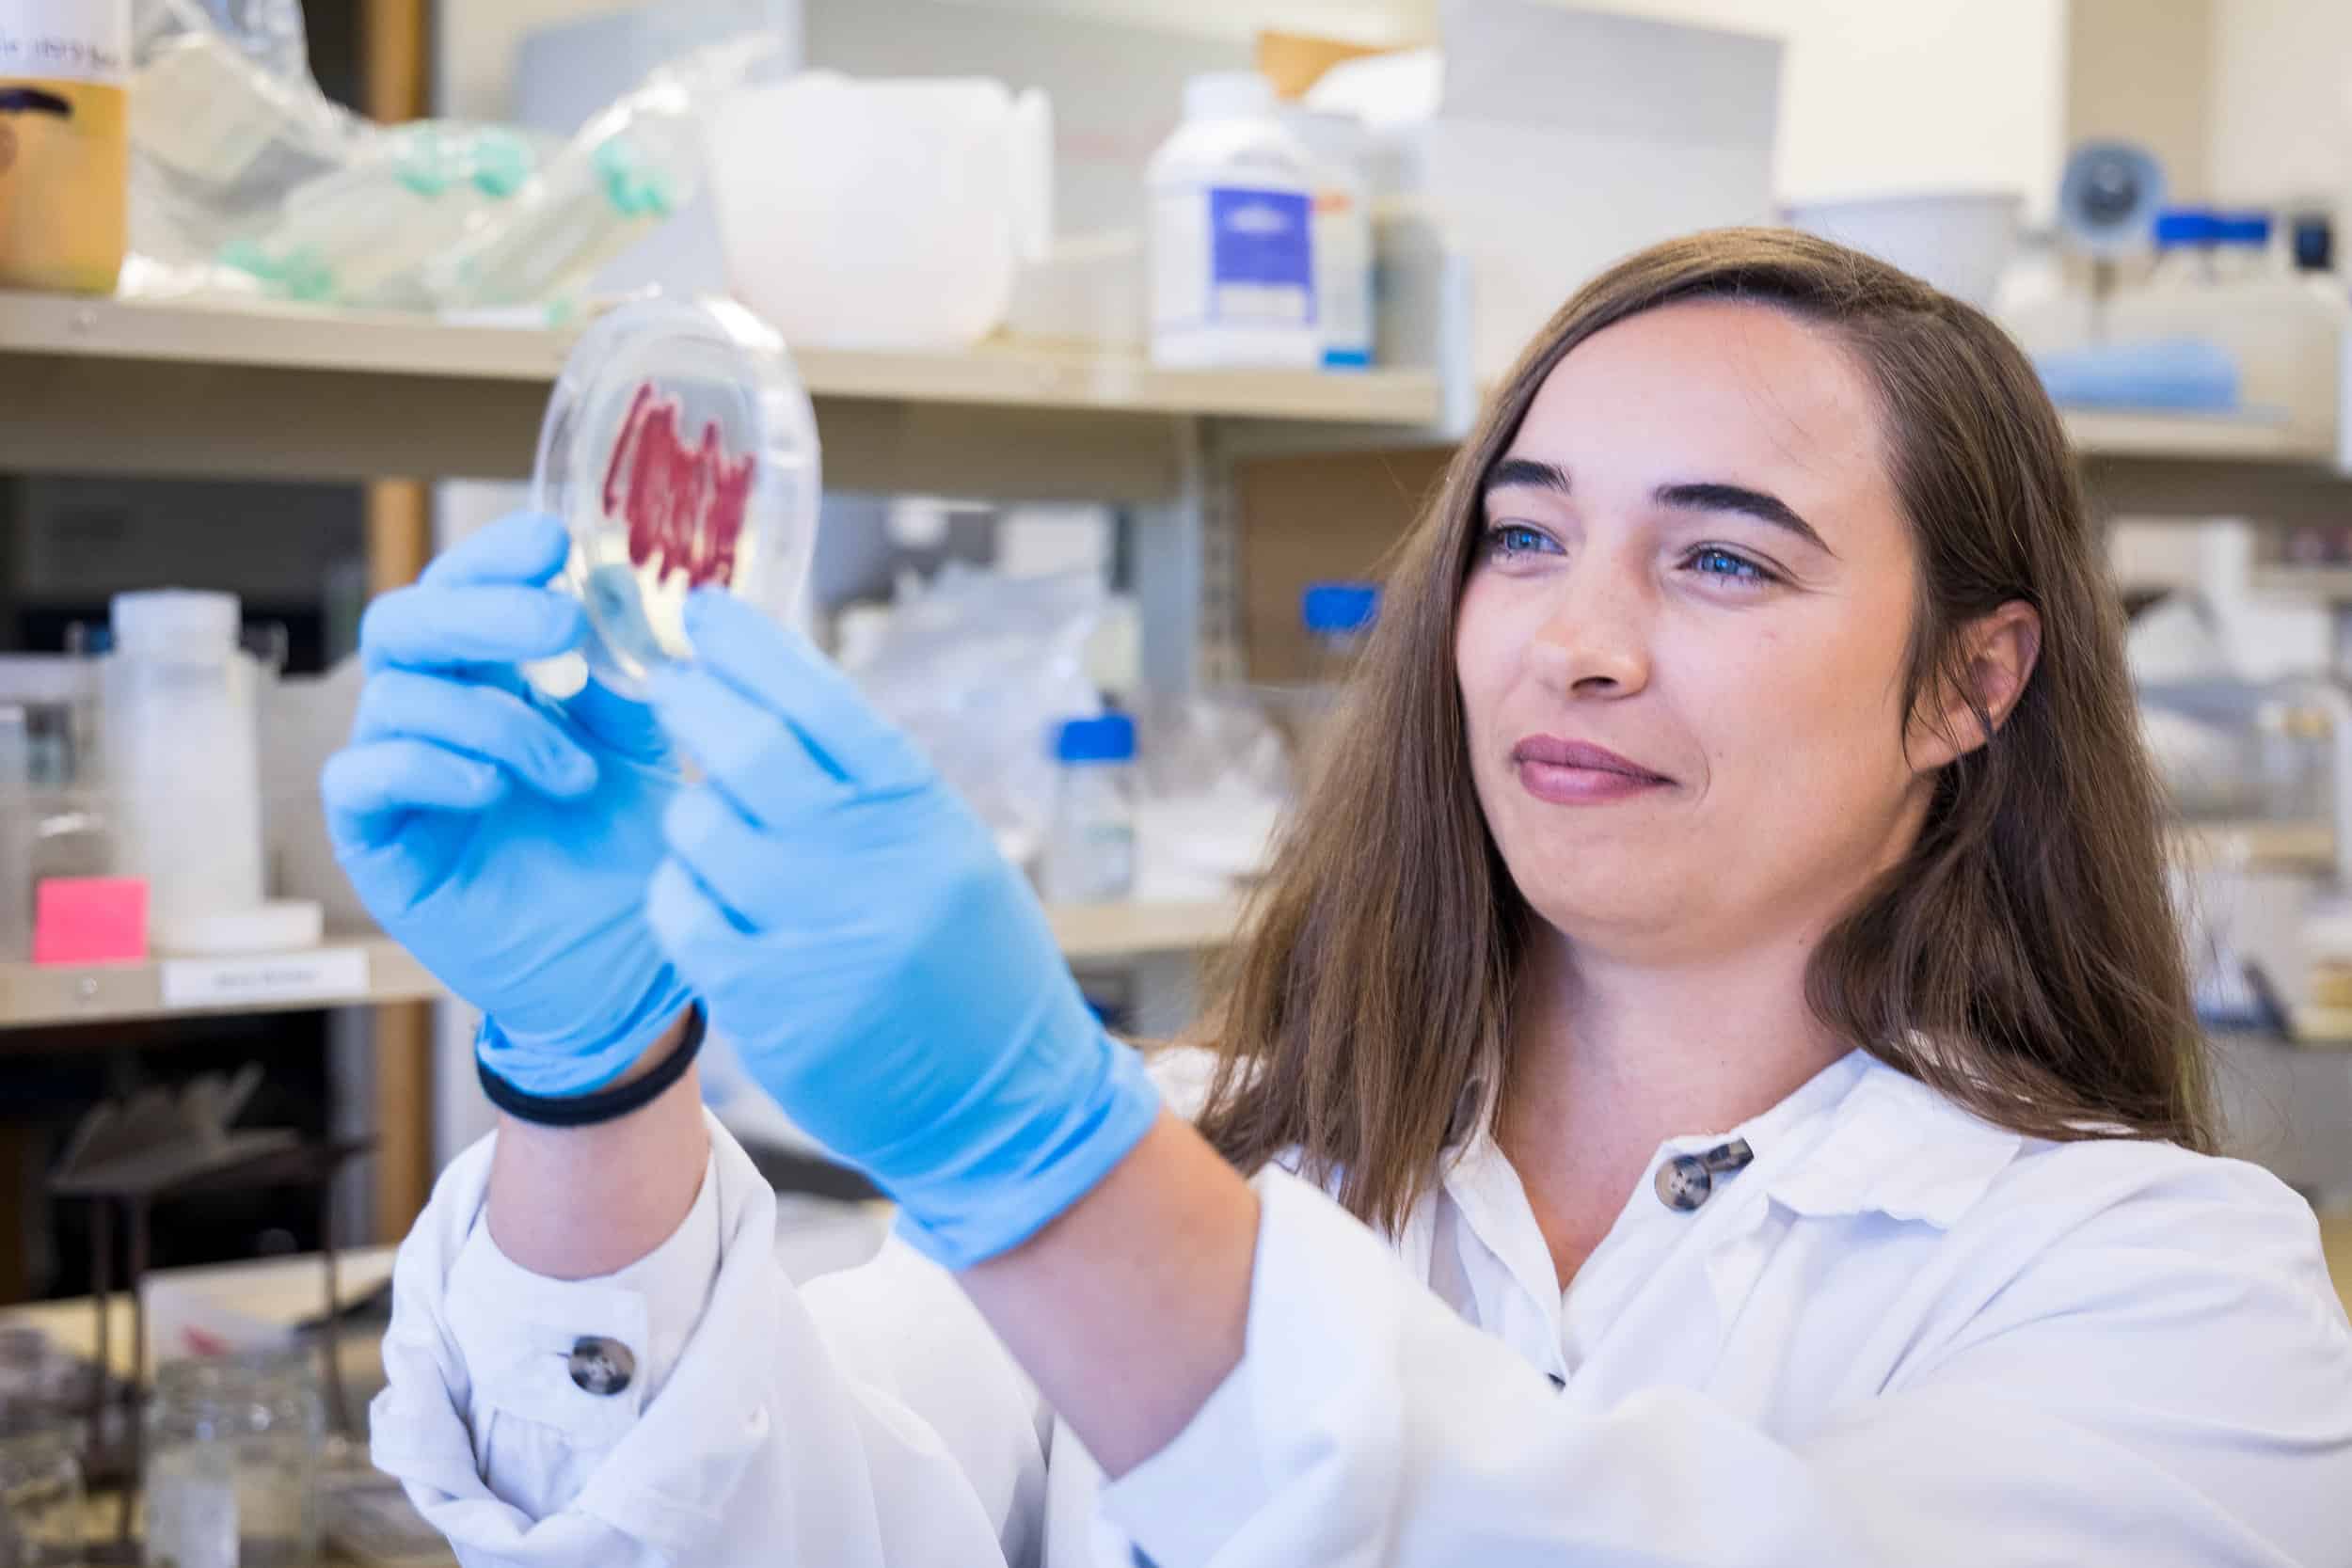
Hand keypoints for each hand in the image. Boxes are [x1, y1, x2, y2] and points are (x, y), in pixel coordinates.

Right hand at [321, 512, 693, 1094]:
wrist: (626, 979)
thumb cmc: (634, 863)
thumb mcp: (652, 760)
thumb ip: (629, 685)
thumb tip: (612, 592)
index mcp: (497, 682)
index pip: (466, 591)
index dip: (495, 557)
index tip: (554, 541)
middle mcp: (437, 719)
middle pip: (408, 623)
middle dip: (481, 609)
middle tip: (559, 621)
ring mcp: (401, 780)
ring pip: (393, 696)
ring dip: (491, 718)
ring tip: (572, 776)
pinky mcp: (378, 846)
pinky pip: (359, 779)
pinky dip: (425, 766)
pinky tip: (490, 790)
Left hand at [643, 590, 1160, 1267]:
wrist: (1004, 1104)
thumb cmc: (976, 966)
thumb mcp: (950, 852)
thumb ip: (873, 787)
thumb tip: (776, 697)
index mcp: (924, 817)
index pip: (823, 702)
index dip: (754, 647)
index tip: (707, 613)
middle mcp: (872, 868)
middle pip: (750, 751)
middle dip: (694, 703)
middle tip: (669, 685)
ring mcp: (816, 938)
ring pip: (700, 830)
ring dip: (687, 809)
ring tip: (704, 815)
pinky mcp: (768, 1007)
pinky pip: (681, 915)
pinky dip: (677, 889)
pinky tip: (697, 888)